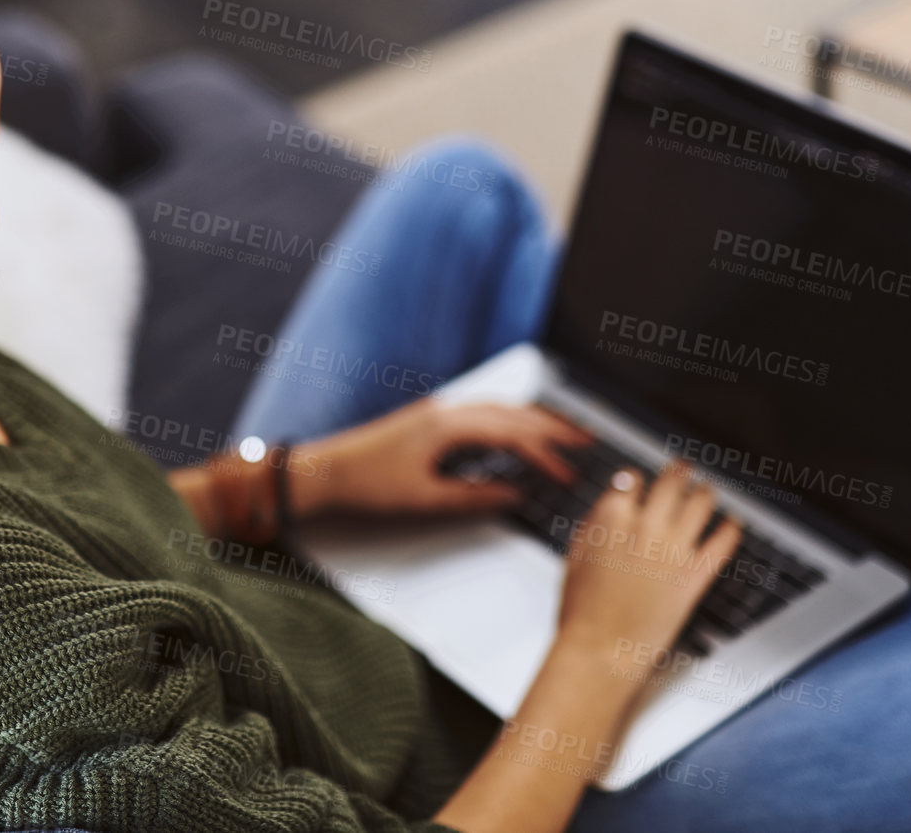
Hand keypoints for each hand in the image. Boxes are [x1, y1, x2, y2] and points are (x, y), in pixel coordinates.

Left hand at [287, 396, 589, 518]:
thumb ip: (474, 498)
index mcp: (449, 427)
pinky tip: (514, 432)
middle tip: (587, 440)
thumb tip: (515, 496)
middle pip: (512, 413)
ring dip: (532, 419)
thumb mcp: (425, 501)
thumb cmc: (368, 486)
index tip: (570, 474)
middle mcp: (447, 410)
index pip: (513, 435)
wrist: (324, 471)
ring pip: (497, 408)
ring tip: (561, 434)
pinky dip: (507, 419)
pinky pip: (480, 411)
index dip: (546, 454)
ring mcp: (437, 411)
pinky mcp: (429, 418)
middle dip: (552, 426)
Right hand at [554, 461, 741, 676]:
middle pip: (670, 483)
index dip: (634, 480)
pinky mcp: (695, 575)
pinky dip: (731, 530)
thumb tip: (608, 504)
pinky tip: (734, 524)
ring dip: (706, 492)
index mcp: (611, 517)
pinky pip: (721, 544)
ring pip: (701, 504)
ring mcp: (674, 549)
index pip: (630, 480)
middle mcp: (646, 526)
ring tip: (708, 490)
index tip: (638, 483)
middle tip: (685, 467)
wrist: (600, 650)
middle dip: (679, 471)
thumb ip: (593, 524)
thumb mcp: (574, 556)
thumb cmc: (580, 610)